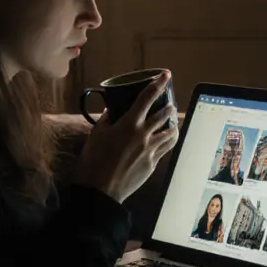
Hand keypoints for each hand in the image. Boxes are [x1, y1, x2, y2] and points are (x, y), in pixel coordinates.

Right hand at [71, 71, 179, 202]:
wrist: (100, 191)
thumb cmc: (93, 161)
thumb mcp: (97, 134)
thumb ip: (107, 119)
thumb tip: (113, 110)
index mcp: (129, 124)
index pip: (147, 97)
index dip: (158, 83)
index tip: (165, 75)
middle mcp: (144, 135)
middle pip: (164, 114)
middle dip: (169, 105)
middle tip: (169, 101)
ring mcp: (151, 151)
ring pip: (170, 133)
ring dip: (172, 124)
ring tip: (172, 121)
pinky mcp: (152, 164)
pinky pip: (165, 148)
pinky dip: (167, 140)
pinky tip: (165, 140)